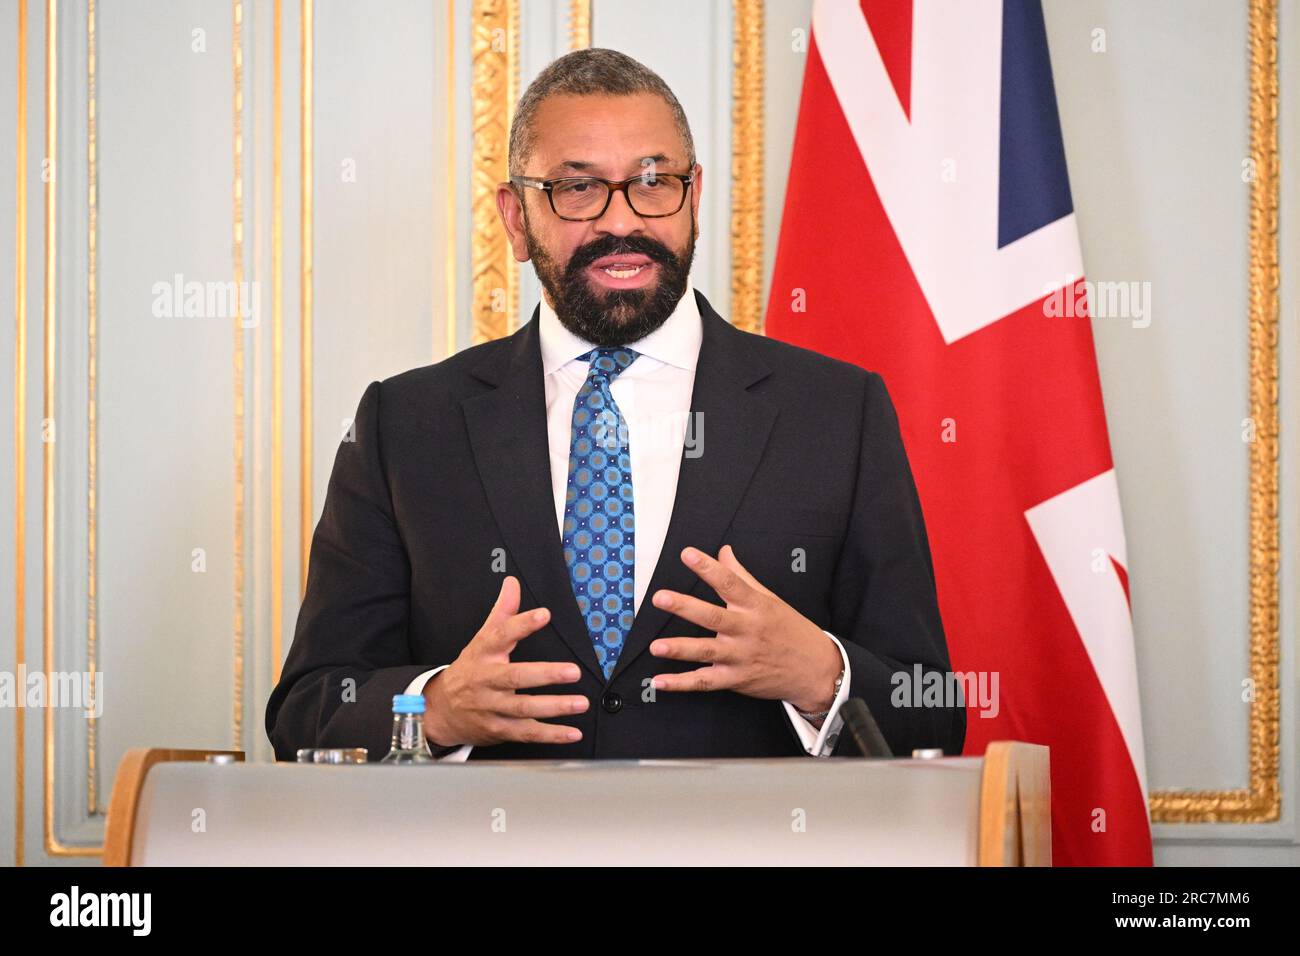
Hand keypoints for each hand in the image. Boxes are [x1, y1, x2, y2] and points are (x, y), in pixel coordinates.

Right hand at [422, 575, 587, 746]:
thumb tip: (513, 583)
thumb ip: (502, 612)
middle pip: (515, 677)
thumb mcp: (481, 639)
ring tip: (581, 702)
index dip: (521, 624)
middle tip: (573, 671)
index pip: (501, 635)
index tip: (543, 614)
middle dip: (545, 675)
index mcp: (483, 654)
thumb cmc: (469, 670)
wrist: (440, 711)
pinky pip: (526, 733)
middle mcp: (486, 681)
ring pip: (524, 709)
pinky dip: (551, 735)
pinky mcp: (499, 729)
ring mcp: (492, 707)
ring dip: (555, 707)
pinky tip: (573, 733)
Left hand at [649, 545, 842, 712]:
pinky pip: (706, 682)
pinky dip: (682, 684)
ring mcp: (741, 656)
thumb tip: (723, 551)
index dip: (708, 567)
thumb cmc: (790, 630)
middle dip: (685, 607)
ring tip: (656, 646)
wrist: (815, 670)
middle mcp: (747, 630)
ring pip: (707, 652)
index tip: (688, 554)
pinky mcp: (737, 679)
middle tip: (661, 597)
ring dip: (680, 649)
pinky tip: (660, 681)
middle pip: (713, 617)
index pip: (730, 582)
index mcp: (755, 606)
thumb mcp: (770, 599)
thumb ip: (741, 576)